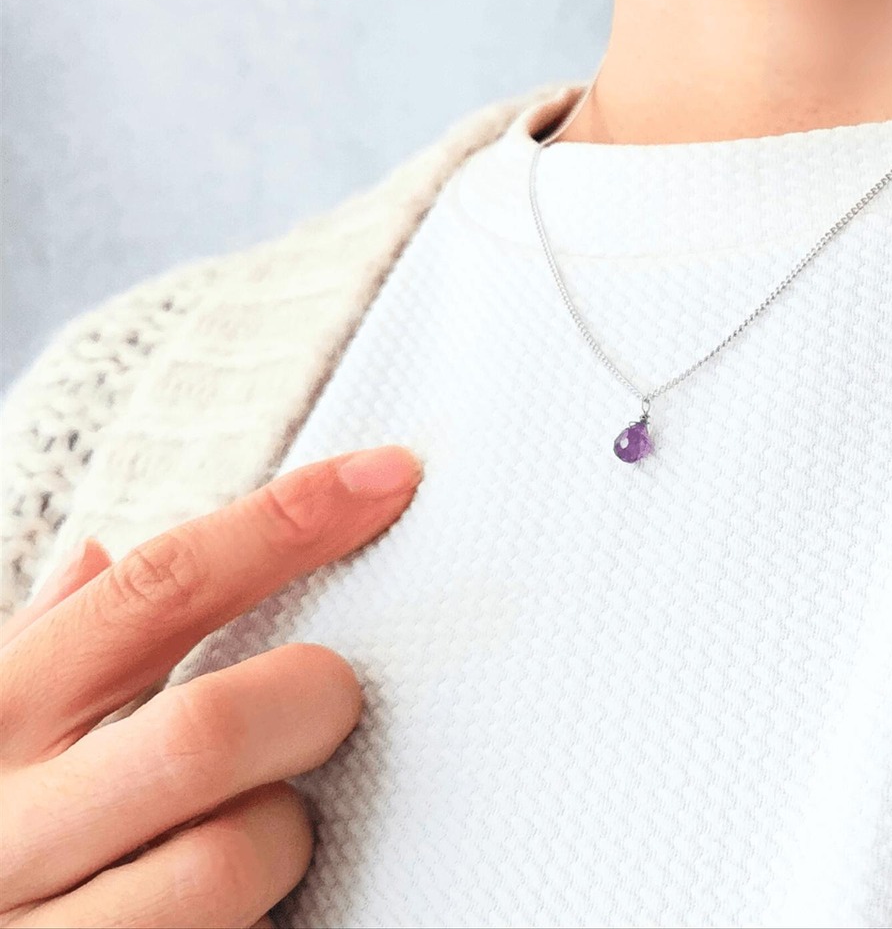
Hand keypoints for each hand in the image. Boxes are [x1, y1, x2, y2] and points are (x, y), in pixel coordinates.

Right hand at [0, 444, 422, 928]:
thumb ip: (47, 650)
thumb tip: (99, 554)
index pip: (157, 587)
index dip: (286, 522)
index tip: (383, 478)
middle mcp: (4, 826)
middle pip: (209, 729)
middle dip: (310, 700)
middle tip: (328, 701)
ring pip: (234, 859)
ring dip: (283, 836)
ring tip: (258, 831)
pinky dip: (266, 915)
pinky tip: (236, 906)